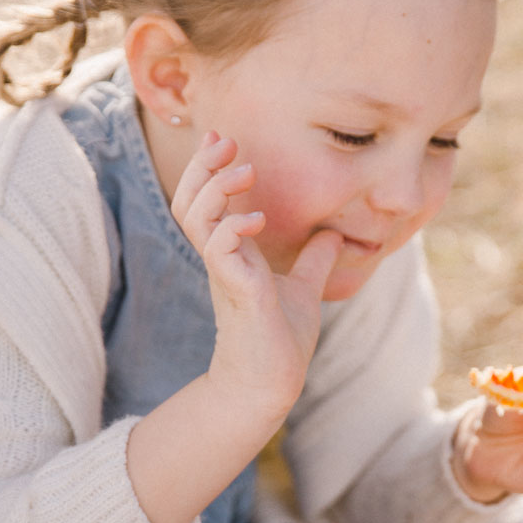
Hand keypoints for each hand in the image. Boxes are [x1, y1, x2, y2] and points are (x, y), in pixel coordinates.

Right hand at [171, 132, 340, 420]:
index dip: (208, 168)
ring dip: (216, 188)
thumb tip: (333, 233)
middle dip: (202, 166)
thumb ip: (314, 260)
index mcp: (231, 254)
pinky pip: (219, 250)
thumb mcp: (303, 289)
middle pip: (189, 200)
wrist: (271, 383)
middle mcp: (221, 259)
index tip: (223, 138)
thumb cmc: (280, 341)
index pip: (205, 200)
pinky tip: (256, 218)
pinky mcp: (236, 292)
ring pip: (195, 218)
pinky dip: (234, 226)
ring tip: (244, 171)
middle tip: (224, 139)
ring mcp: (225, 274)